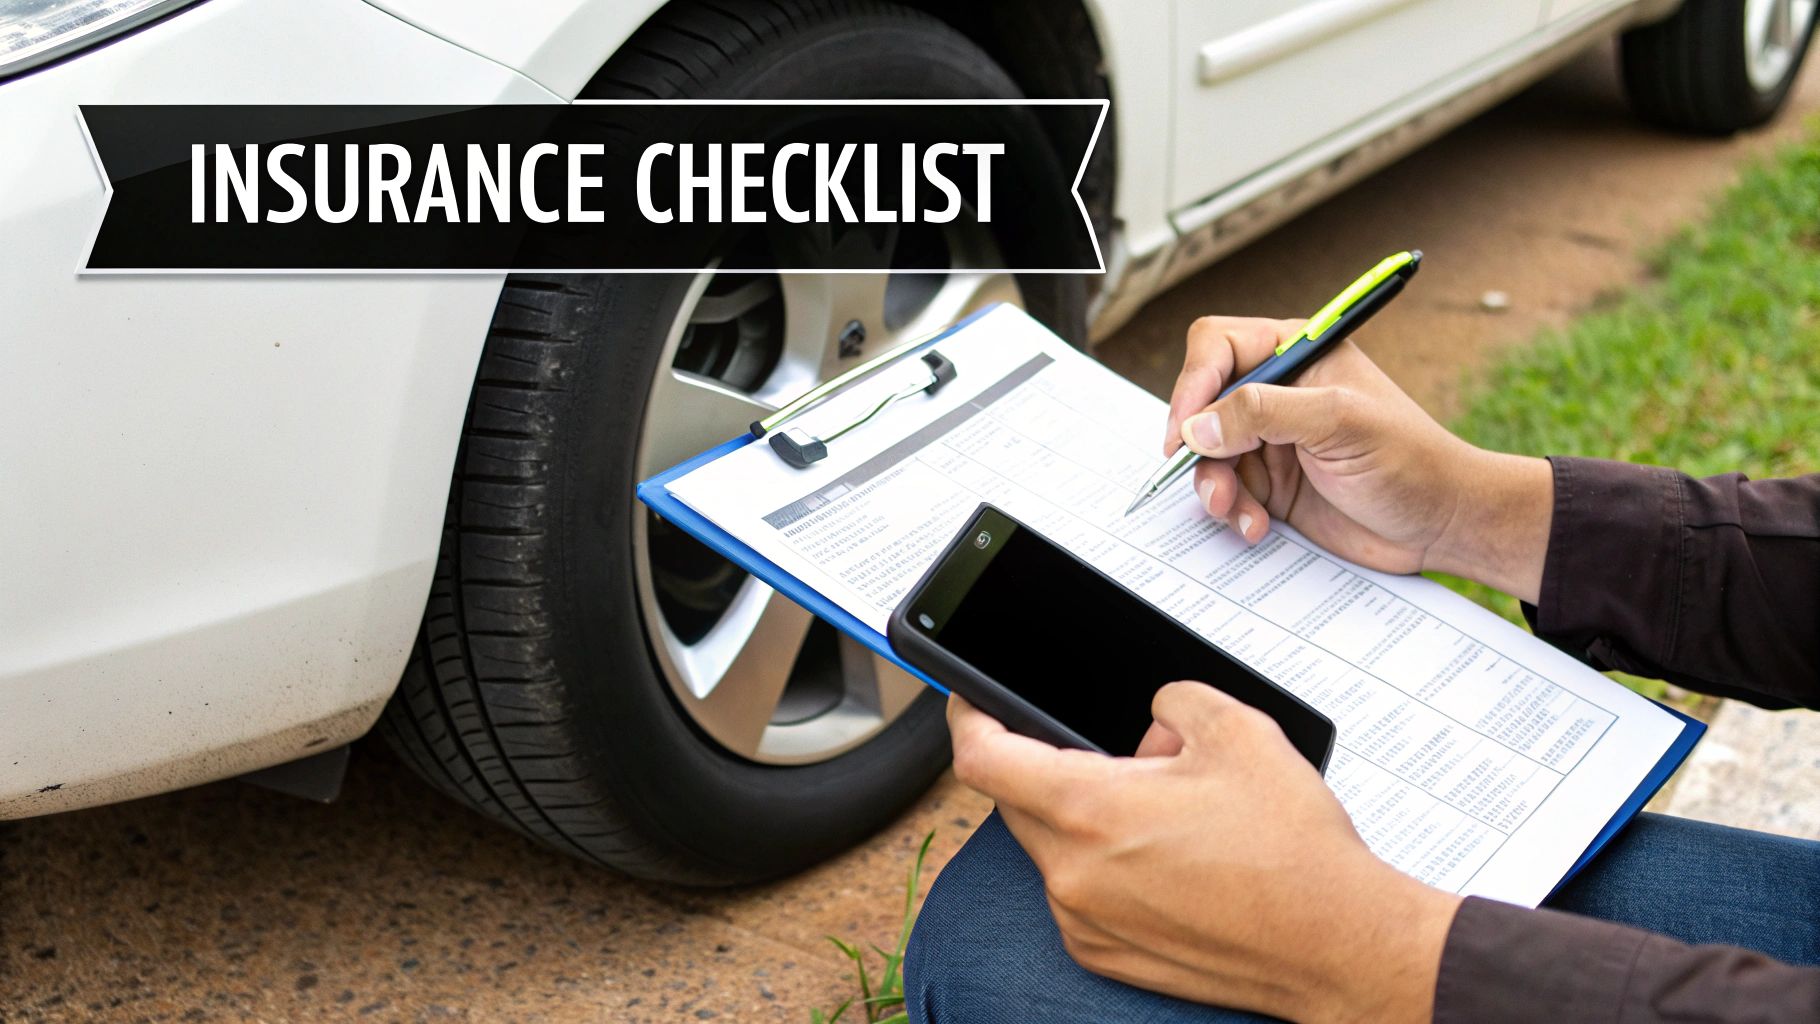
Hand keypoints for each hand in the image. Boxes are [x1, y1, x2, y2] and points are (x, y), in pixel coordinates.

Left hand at [948, 686, 1460, 1023]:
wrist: (1337, 946)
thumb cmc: (1293, 852)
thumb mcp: (1238, 730)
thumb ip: (1174, 701)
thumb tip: (1152, 719)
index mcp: (1089, 810)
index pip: (983, 757)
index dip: (967, 716)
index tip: (970, 699)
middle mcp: (1072, 873)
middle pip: (1018, 800)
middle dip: (1055, 764)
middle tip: (1128, 756)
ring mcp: (1084, 921)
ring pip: (1051, 847)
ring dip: (1085, 818)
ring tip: (1164, 811)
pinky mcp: (1104, 955)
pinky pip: (1077, 893)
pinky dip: (1103, 866)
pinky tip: (1168, 860)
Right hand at [1165, 316, 1551, 603]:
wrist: (1443, 525)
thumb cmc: (1411, 461)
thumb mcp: (1339, 422)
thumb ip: (1264, 413)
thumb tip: (1197, 426)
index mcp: (1298, 355)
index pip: (1218, 347)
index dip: (1194, 384)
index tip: (1186, 429)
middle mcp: (1279, 393)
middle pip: (1202, 404)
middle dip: (1199, 445)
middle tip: (1207, 478)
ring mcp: (1272, 441)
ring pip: (1207, 455)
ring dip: (1213, 485)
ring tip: (1235, 509)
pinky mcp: (1273, 485)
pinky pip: (1227, 492)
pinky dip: (1233, 511)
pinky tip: (1259, 526)